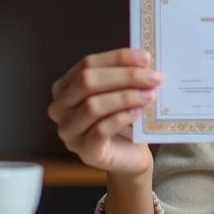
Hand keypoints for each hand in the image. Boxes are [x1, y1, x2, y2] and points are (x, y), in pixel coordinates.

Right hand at [47, 48, 160, 175]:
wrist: (130, 155)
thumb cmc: (123, 119)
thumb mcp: (120, 92)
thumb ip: (125, 75)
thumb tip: (144, 59)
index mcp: (65, 87)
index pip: (88, 64)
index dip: (117, 58)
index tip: (146, 58)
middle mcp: (60, 109)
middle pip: (88, 82)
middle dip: (125, 76)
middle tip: (153, 78)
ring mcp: (69, 132)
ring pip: (92, 106)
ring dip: (125, 97)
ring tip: (150, 95)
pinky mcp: (85, 152)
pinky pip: (100, 131)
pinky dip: (121, 118)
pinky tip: (137, 113)